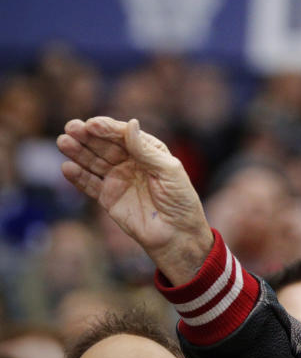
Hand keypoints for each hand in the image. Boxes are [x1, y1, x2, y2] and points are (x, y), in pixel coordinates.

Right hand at [57, 116, 212, 284]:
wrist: (176, 233)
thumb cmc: (180, 200)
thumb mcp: (168, 171)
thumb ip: (146, 150)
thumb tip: (131, 123)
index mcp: (148, 151)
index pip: (124, 135)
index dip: (108, 129)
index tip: (92, 124)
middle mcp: (130, 162)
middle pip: (105, 146)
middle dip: (87, 136)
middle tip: (71, 127)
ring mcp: (117, 179)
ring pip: (93, 162)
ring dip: (78, 152)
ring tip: (63, 142)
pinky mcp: (108, 197)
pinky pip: (90, 184)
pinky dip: (78, 176)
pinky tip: (67, 168)